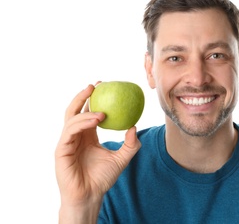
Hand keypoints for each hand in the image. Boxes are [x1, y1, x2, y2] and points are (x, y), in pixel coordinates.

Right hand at [55, 84, 140, 221]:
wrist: (91, 195)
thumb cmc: (103, 178)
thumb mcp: (122, 158)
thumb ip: (130, 144)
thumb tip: (135, 126)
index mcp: (87, 136)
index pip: (87, 112)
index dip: (93, 99)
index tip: (104, 86)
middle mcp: (75, 136)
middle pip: (75, 110)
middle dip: (83, 96)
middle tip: (96, 85)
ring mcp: (67, 142)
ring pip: (71, 119)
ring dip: (86, 111)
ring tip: (103, 111)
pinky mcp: (61, 150)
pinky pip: (70, 132)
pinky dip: (82, 123)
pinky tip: (96, 120)